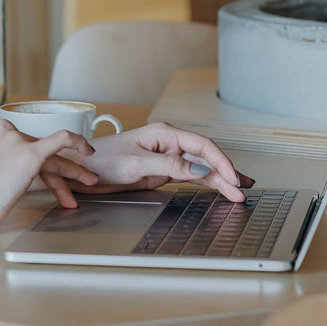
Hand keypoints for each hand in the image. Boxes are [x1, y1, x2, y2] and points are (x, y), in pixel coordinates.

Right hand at [0, 119, 98, 233]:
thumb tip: (4, 166)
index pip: (25, 146)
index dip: (40, 165)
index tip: (48, 177)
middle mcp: (6, 130)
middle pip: (41, 152)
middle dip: (58, 172)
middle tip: (75, 182)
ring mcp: (18, 140)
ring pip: (54, 155)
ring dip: (73, 171)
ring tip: (88, 181)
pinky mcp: (30, 153)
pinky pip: (62, 140)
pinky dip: (78, 142)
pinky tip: (88, 151)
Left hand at [55, 122, 250, 202]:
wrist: (83, 170)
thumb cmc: (103, 160)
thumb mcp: (136, 163)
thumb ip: (169, 165)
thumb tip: (199, 169)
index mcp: (164, 133)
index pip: (201, 145)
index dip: (220, 161)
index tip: (232, 177)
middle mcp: (169, 142)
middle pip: (206, 156)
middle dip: (227, 172)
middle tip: (243, 189)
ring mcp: (168, 156)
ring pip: (202, 167)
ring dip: (221, 179)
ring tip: (240, 192)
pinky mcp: (164, 170)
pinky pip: (191, 175)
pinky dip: (207, 182)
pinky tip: (221, 188)